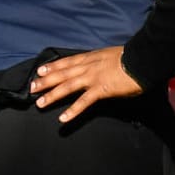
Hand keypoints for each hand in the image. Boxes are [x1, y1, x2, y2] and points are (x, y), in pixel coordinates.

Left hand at [29, 46, 143, 122]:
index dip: (52, 66)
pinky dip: (72, 110)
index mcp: (91, 58)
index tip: (40, 70)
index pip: (67, 62)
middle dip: (45, 81)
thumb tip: (98, 68)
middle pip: (62, 74)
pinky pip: (84, 102)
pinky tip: (63, 118)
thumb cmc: (132, 57)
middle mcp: (88, 66)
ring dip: (52, 95)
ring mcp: (93, 78)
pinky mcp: (101, 90)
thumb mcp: (111, 56)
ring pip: (67, 87)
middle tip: (32, 88)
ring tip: (40, 103)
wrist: (143, 59)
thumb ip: (101, 63)